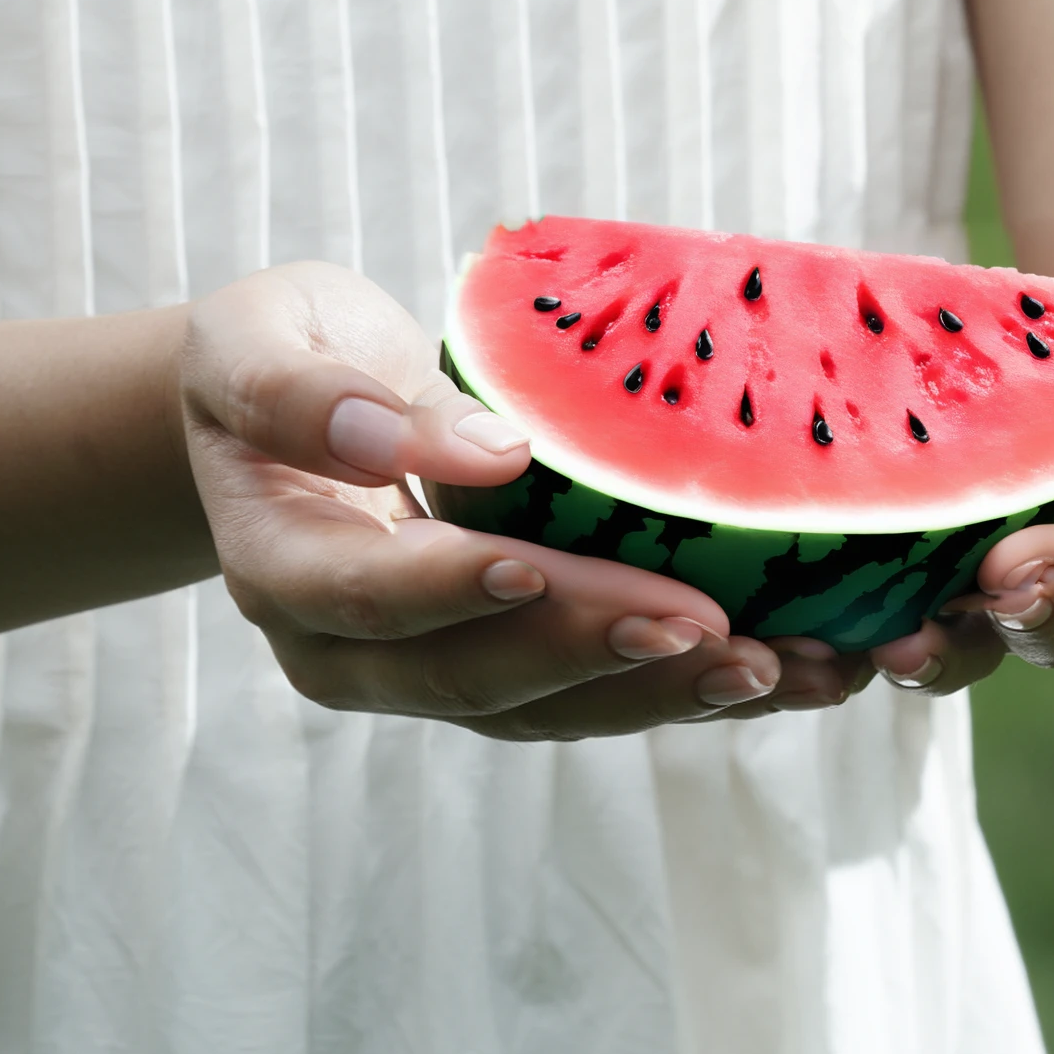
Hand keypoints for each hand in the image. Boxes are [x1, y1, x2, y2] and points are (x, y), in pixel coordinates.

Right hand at [179, 262, 855, 737]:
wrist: (297, 412)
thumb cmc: (277, 360)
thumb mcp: (261, 344)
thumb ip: (315, 396)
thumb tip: (468, 448)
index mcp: (285, 570)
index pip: (369, 594)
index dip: (452, 589)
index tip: (537, 564)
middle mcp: (359, 650)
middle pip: (478, 677)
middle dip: (597, 655)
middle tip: (710, 632)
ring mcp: (440, 665)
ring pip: (555, 709)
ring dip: (671, 694)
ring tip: (785, 668)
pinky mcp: (515, 659)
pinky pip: (601, 687)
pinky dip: (692, 682)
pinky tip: (792, 665)